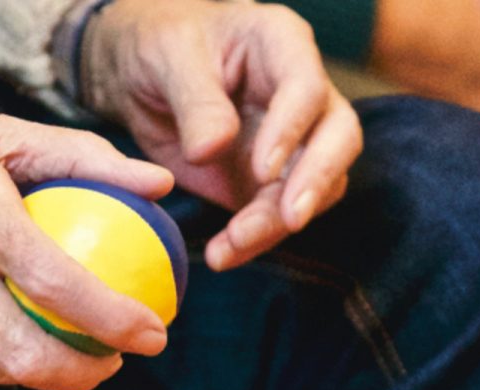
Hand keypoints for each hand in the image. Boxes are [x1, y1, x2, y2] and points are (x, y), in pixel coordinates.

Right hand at [0, 33, 175, 389]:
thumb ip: (82, 156)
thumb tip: (157, 184)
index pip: (55, 283)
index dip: (113, 320)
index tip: (152, 332)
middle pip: (21, 354)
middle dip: (83, 374)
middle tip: (114, 359)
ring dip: (38, 369)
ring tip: (71, 348)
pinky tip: (11, 329)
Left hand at [81, 0, 360, 270]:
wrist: (141, 77)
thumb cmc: (161, 46)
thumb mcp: (168, 59)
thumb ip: (195, 102)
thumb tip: (212, 150)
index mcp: (282, 44)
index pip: (307, 88)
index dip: (292, 130)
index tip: (262, 169)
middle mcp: (303, 92)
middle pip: (338, 138)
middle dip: (316, 182)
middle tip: (289, 219)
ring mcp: (294, 139)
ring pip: (315, 186)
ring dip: (278, 222)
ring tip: (232, 245)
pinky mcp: (272, 180)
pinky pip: (278, 215)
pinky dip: (255, 239)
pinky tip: (224, 254)